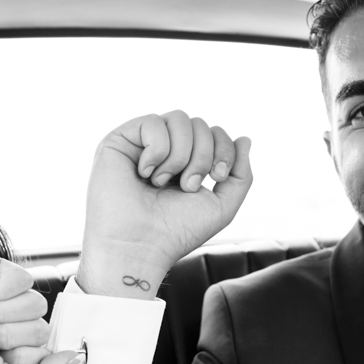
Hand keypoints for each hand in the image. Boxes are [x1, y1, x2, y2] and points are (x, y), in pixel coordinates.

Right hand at [0, 252, 74, 363]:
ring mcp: (3, 295)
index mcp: (5, 348)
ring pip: (36, 304)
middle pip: (41, 329)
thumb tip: (72, 360)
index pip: (41, 352)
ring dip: (1, 313)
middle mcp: (6, 321)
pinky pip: (24, 279)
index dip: (18, 356)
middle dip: (8, 335)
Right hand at [79, 111, 251, 297]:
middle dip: (202, 156)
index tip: (218, 177)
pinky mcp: (119, 140)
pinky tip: (143, 174)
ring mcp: (141, 144)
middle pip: (199, 124)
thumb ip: (240, 175)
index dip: (224, 149)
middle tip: (188, 186)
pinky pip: (152, 122)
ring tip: (162, 183)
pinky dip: (157, 150)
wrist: (140, 246)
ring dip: (180, 155)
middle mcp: (163, 150)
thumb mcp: (222, 206)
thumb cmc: (175, 232)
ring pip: (178, 118)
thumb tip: (245, 138)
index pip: (214, 133)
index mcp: (185, 163)